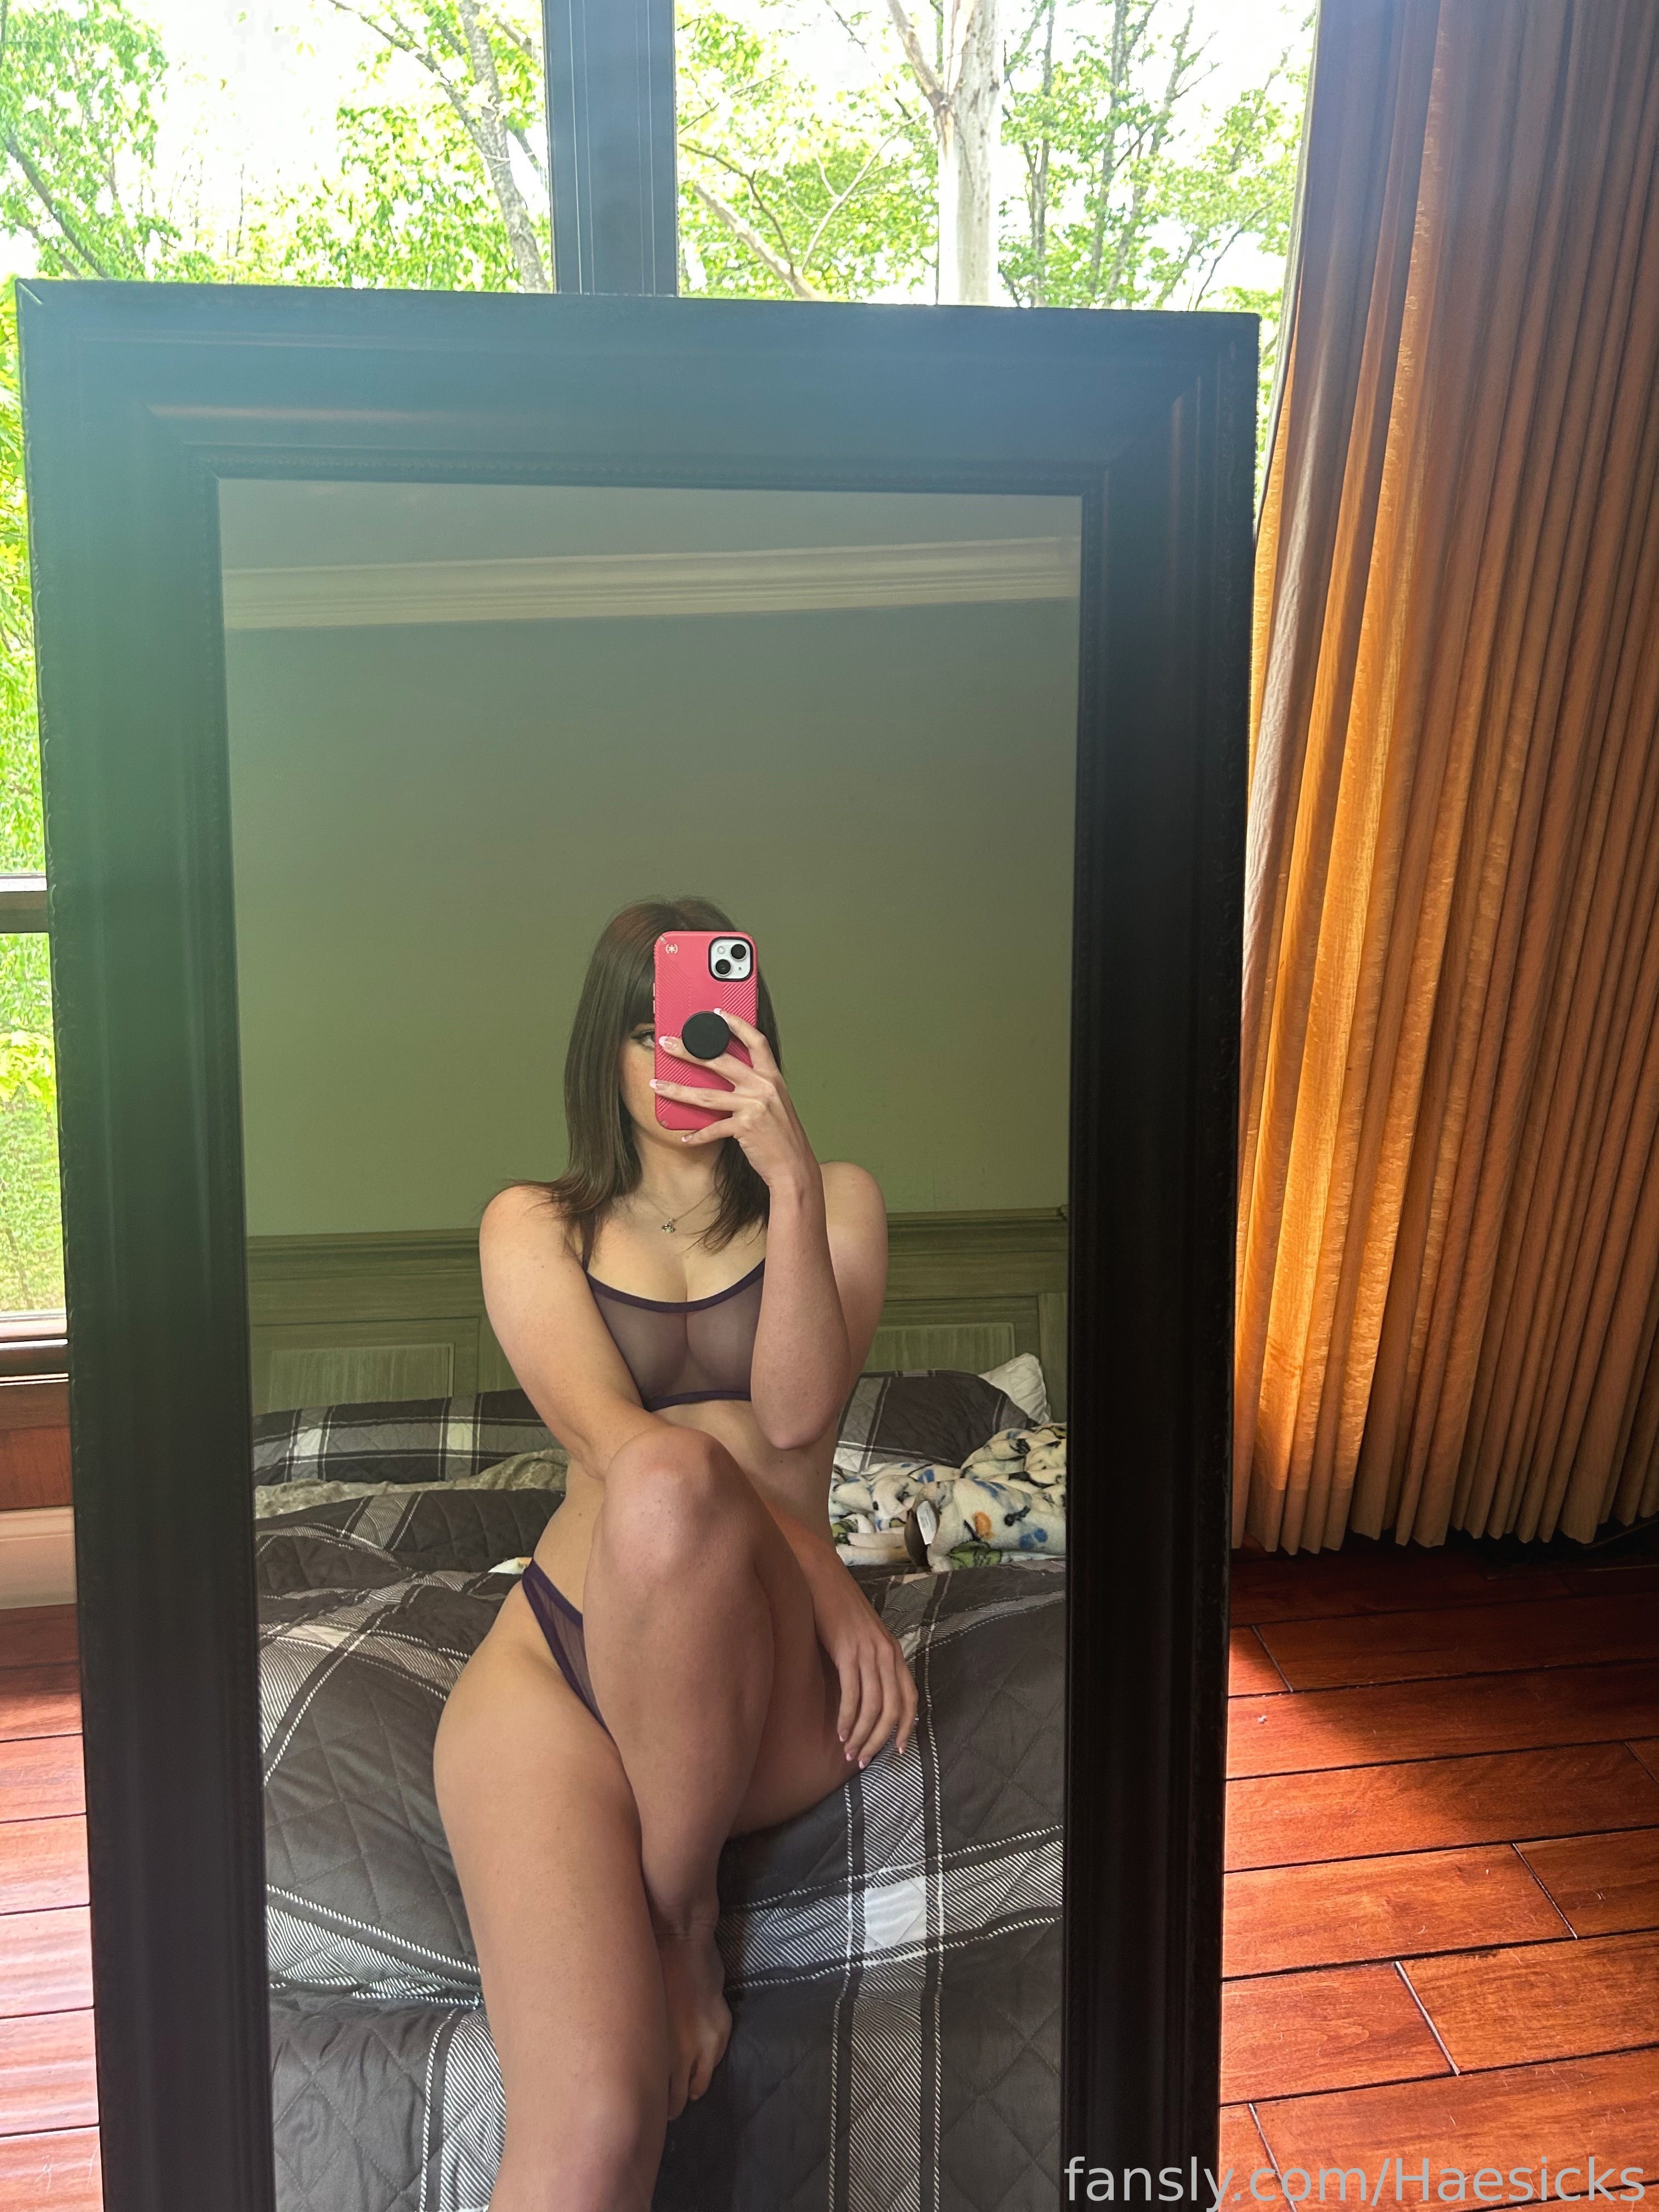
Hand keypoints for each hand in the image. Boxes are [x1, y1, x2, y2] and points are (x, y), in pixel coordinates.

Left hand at [652, 1010, 817, 1191]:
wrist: (794, 1165)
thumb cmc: (783, 1137)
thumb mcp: (775, 1104)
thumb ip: (756, 1088)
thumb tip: (728, 1079)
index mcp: (772, 1078)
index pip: (755, 1041)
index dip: (737, 1024)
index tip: (718, 1014)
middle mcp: (763, 1087)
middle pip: (720, 1061)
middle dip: (689, 1051)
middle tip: (667, 1043)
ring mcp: (754, 1106)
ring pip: (706, 1095)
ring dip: (677, 1089)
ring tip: (656, 1084)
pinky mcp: (744, 1128)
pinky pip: (712, 1128)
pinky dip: (696, 1135)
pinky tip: (684, 1138)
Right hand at [803, 1545, 918, 1768]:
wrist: (821, 1578)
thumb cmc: (838, 1608)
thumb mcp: (864, 1636)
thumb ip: (871, 1662)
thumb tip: (867, 1695)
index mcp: (894, 1651)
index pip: (910, 1698)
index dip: (907, 1727)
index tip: (897, 1751)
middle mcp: (887, 1654)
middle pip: (892, 1710)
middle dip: (879, 1741)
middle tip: (864, 1761)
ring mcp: (868, 1653)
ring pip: (873, 1708)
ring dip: (861, 1735)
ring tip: (850, 1753)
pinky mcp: (847, 1652)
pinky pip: (852, 1695)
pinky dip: (847, 1719)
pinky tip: (839, 1732)